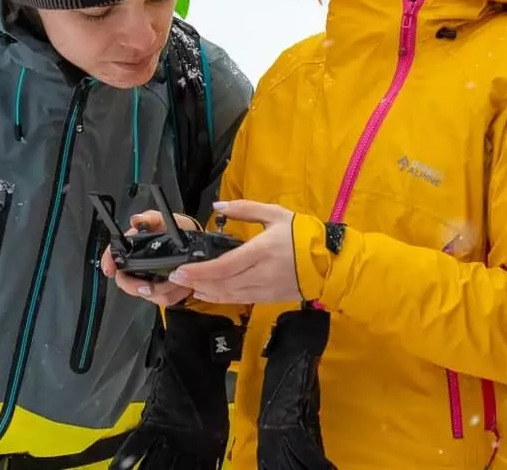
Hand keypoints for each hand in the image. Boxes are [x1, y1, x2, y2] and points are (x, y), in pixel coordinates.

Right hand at [101, 210, 197, 306]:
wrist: (200, 247)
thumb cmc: (182, 232)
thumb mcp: (170, 221)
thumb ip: (153, 218)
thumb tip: (137, 220)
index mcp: (137, 247)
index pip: (114, 254)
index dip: (109, 261)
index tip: (110, 270)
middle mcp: (139, 265)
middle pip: (125, 280)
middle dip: (135, 287)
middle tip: (149, 286)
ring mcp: (149, 279)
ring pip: (146, 293)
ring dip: (162, 290)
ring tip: (176, 282)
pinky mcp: (162, 291)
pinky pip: (163, 299)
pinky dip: (174, 294)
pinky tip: (183, 286)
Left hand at [168, 200, 301, 304]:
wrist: (329, 261)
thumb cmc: (302, 235)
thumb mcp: (276, 214)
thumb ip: (246, 209)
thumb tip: (218, 206)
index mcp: (262, 251)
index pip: (224, 266)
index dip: (200, 271)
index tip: (181, 270)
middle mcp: (261, 273)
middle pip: (222, 284)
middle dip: (197, 282)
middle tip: (178, 278)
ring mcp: (264, 289)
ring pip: (228, 295)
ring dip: (206, 292)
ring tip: (191, 285)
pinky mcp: (268, 299)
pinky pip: (239, 300)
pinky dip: (221, 298)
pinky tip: (211, 293)